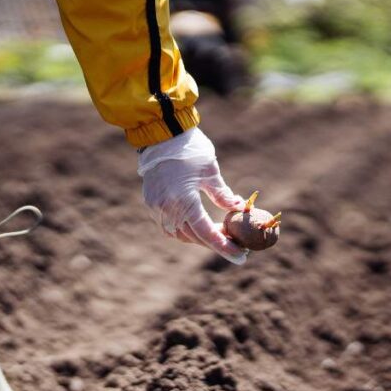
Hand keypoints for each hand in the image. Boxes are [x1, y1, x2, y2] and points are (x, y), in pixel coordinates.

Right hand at [138, 128, 247, 264]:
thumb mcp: (210, 172)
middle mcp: (167, 208)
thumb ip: (222, 194)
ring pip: (179, 234)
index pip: (206, 233)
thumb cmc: (190, 149)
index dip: (224, 247)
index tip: (241, 256)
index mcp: (184, 200)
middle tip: (234, 244)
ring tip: (217, 235)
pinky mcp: (150, 202)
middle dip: (214, 243)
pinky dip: (183, 230)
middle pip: (193, 237)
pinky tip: (197, 226)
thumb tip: (237, 208)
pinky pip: (167, 226)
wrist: (160, 134)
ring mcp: (155, 207)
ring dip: (198, 238)